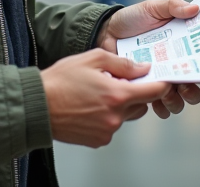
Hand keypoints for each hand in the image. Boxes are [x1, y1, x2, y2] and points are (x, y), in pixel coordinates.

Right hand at [40, 49, 172, 147]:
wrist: (37, 106)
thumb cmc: (61, 80)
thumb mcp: (92, 59)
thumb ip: (122, 63)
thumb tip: (143, 68)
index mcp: (117, 95)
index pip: (154, 92)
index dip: (162, 84)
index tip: (163, 79)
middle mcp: (116, 117)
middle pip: (141, 105)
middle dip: (135, 93)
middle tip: (117, 82)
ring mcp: (107, 131)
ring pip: (125, 116)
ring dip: (119, 106)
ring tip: (97, 94)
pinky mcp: (98, 141)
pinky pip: (111, 127)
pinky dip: (106, 117)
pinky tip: (89, 107)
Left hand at [96, 0, 199, 118]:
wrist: (106, 31)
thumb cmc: (133, 19)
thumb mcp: (154, 8)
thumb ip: (173, 6)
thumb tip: (195, 8)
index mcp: (182, 50)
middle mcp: (173, 69)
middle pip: (193, 90)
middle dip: (192, 93)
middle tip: (183, 86)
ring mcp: (159, 81)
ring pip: (177, 103)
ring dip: (175, 102)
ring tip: (166, 94)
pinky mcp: (143, 89)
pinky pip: (156, 106)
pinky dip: (158, 107)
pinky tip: (151, 100)